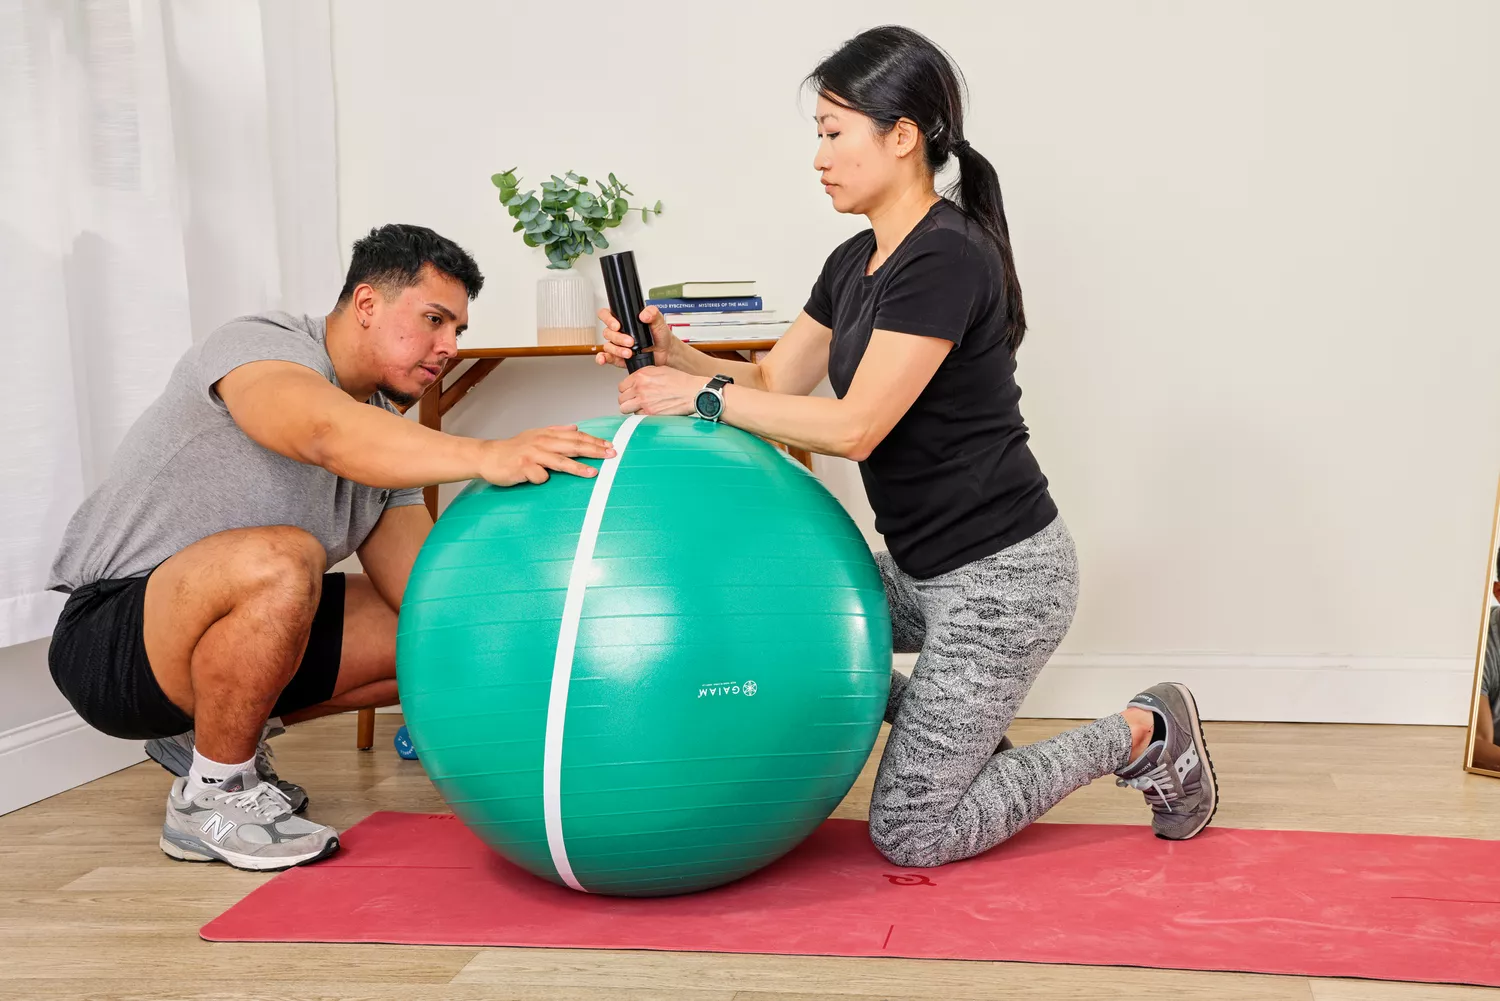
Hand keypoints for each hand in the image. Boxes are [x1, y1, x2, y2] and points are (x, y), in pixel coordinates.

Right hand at [478, 426, 614, 485]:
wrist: (488, 456)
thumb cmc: (513, 449)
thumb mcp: (536, 435)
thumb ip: (556, 431)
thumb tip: (575, 427)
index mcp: (547, 435)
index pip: (576, 436)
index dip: (594, 441)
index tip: (609, 446)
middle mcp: (542, 442)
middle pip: (573, 446)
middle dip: (594, 450)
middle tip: (611, 454)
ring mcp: (532, 455)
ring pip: (560, 461)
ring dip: (578, 467)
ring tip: (594, 472)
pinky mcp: (522, 467)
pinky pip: (539, 476)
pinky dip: (543, 478)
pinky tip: (542, 480)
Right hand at [594, 305, 680, 368]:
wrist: (666, 351)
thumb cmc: (659, 334)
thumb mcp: (658, 320)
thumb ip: (652, 313)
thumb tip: (644, 314)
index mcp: (624, 320)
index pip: (606, 314)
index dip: (607, 319)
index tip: (617, 325)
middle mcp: (618, 331)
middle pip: (607, 332)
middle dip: (618, 338)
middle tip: (630, 341)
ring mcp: (618, 345)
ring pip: (608, 346)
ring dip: (617, 350)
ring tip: (629, 353)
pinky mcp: (619, 357)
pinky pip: (607, 357)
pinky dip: (603, 358)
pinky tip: (604, 360)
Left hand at [618, 366, 706, 416]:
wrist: (692, 392)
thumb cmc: (681, 381)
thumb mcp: (660, 370)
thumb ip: (645, 375)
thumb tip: (636, 380)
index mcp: (641, 376)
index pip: (622, 386)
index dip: (627, 390)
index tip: (631, 393)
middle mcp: (640, 388)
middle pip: (621, 398)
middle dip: (628, 400)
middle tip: (636, 401)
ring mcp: (644, 401)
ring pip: (625, 409)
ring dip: (632, 409)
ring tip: (640, 407)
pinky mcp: (650, 413)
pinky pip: (637, 416)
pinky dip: (641, 416)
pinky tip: (650, 411)